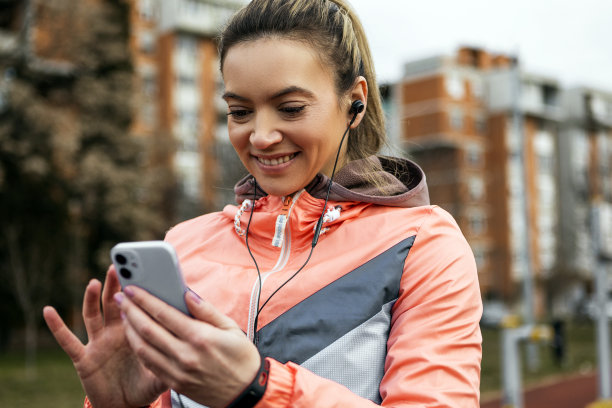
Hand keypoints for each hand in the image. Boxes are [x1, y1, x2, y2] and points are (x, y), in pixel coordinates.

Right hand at [43, 267, 166, 407]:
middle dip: (115, 285)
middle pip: (113, 303)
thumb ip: (171, 357)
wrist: (125, 406)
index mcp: (135, 331)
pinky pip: (68, 341)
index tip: (143, 270)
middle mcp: (115, 333)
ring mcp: (98, 343)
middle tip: (117, 266)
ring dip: (91, 299)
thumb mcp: (161, 370)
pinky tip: (48, 311)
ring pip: (93, 316)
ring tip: (94, 282)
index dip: (137, 290)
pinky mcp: (83, 358)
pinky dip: (58, 326)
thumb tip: (191, 346)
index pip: (135, 306)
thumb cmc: (144, 385)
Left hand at [115, 286, 260, 407]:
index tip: (132, 288)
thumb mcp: (230, 328)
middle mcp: (185, 355)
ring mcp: (178, 371)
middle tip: (120, 297)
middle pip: (147, 329)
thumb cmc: (241, 357)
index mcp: (200, 337)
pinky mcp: (175, 383)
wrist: (245, 393)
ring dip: (129, 329)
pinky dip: (138, 348)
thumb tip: (186, 293)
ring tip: (125, 315)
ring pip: (143, 348)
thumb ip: (206, 310)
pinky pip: (149, 363)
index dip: (144, 299)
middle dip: (130, 310)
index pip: (164, 313)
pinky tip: (135, 336)